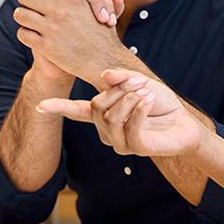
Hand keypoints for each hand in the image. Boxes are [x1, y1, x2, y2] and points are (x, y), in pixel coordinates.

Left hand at [14, 0, 130, 85]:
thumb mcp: (97, 4)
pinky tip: (35, 36)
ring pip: (20, 14)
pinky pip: (23, 34)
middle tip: (30, 1)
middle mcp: (62, 10)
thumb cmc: (101, 30)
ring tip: (32, 20)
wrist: (105, 61)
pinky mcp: (47, 47)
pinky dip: (26, 34)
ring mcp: (53, 28)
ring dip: (24, 16)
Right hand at [37, 69, 203, 156]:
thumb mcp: (140, 82)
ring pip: (111, 117)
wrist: (183, 123)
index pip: (76, 111)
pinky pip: (130, 127)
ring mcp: (119, 142)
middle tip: (140, 84)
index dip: (58, 107)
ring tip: (147, 93)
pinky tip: (149, 101)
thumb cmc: (159, 103)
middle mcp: (107, 130)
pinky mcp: (135, 148)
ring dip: (130, 99)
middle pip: (96, 105)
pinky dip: (139, 110)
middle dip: (118, 90)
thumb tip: (104, 75)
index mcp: (103, 114)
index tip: (40, 105)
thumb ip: (122, 78)